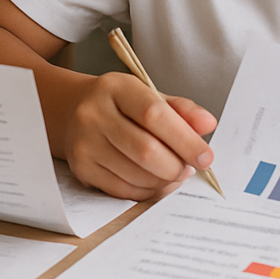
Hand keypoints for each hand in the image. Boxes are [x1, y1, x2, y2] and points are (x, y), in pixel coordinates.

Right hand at [60, 71, 217, 199]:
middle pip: (146, 150)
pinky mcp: (81, 169)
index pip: (155, 114)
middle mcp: (94, 114)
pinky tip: (154, 181)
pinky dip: (146, 191)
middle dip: (176, 166)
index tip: (205, 156)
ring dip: (163, 181)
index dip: (185, 139)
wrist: (71, 111)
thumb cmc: (120, 105)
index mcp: (116, 88)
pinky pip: (122, 190)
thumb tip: (208, 124)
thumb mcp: (148, 96)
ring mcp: (84, 143)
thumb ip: (181, 110)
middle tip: (188, 168)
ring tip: (172, 173)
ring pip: (135, 174)